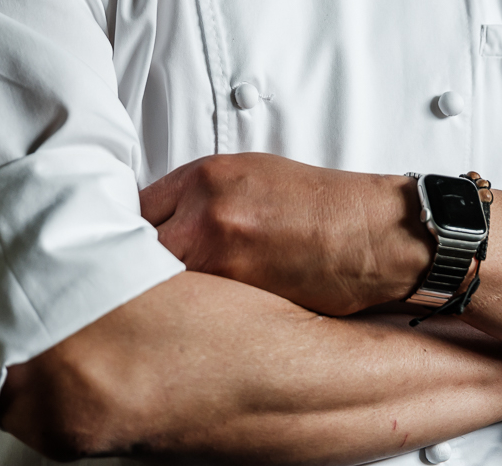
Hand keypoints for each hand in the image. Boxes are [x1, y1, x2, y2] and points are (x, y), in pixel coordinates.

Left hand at [140, 152, 430, 315]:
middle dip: (133, 268)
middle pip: (135, 247)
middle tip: (133, 288)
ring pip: (156, 284)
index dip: (126, 233)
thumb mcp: (255, 177)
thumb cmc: (324, 207)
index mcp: (207, 177)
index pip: (137, 206)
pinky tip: (193, 325)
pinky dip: (188, 319)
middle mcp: (206, 212)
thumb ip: (203, 196)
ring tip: (159, 312)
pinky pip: (191, 311)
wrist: (376, 234)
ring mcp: (219, 256)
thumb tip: (164, 224)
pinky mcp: (237, 296)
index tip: (125, 249)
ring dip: (155, 297)